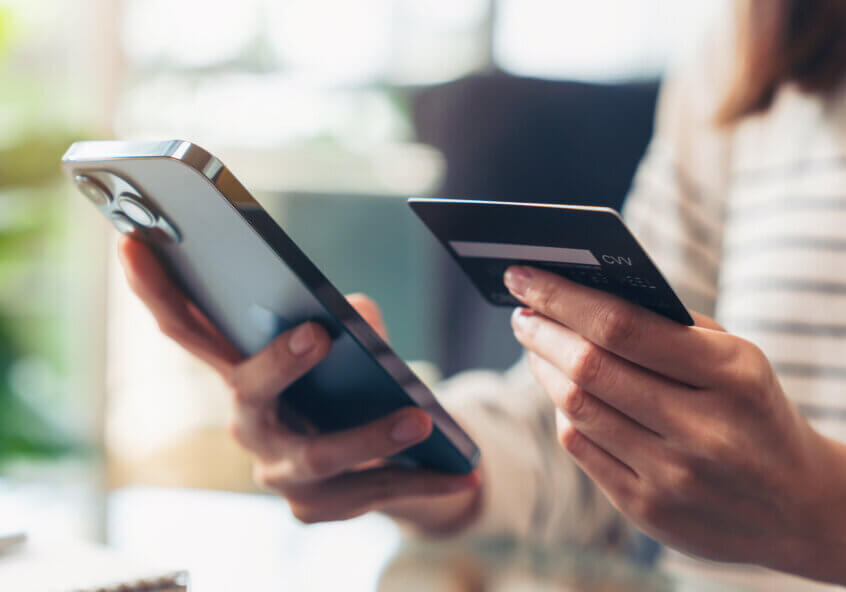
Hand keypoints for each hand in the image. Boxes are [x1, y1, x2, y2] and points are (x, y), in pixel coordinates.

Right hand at [117, 237, 480, 531]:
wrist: (377, 456)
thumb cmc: (348, 384)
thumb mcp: (350, 345)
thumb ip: (349, 322)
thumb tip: (357, 314)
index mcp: (242, 371)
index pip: (188, 328)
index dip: (156, 288)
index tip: (134, 241)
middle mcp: (248, 422)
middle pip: (247, 391)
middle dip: (278, 363)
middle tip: (319, 334)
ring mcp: (278, 472)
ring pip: (318, 455)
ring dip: (370, 436)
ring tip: (419, 419)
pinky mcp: (316, 507)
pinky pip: (368, 492)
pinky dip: (420, 480)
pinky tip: (464, 471)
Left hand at [505, 265, 845, 583]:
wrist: (797, 504)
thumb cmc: (752, 411)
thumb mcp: (735, 358)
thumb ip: (667, 327)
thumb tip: (579, 297)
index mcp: (730, 374)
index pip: (622, 325)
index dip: (562, 297)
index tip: (524, 275)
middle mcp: (702, 429)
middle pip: (589, 367)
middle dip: (542, 331)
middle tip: (522, 312)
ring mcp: (673, 476)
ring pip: (576, 408)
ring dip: (543, 369)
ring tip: (535, 345)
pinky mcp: (648, 509)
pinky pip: (581, 448)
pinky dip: (564, 413)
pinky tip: (563, 394)